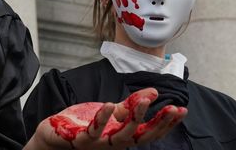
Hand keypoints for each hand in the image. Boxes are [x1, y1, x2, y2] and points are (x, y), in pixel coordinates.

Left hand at [26, 88, 186, 149]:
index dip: (167, 123)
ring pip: (122, 136)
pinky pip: (94, 131)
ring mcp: (99, 143)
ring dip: (134, 118)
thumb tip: (154, 92)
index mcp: (123, 135)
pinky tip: (111, 105)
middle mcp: (114, 143)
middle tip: (174, 109)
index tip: (182, 110)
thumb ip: (130, 105)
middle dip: (160, 124)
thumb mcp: (111, 112)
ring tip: (144, 101)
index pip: (150, 132)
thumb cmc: (82, 125)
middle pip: (142, 136)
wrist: (53, 134)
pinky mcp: (81, 140)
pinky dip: (103, 118)